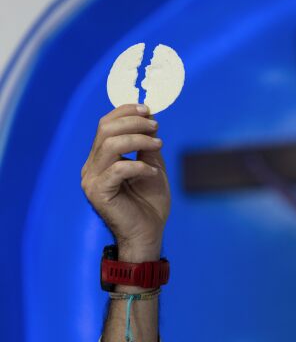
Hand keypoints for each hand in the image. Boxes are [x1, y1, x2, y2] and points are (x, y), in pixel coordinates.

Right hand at [81, 104, 170, 262]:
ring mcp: (92, 180)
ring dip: (138, 139)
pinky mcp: (98, 193)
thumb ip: (147, 144)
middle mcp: (92, 166)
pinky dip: (138, 165)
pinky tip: (152, 171)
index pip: (105, 124)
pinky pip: (117, 169)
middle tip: (156, 127)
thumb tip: (149, 118)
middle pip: (105, 129)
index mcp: (101, 158)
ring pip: (109, 145)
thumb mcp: (152, 165)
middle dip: (133, 122)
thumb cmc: (150, 201)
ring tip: (158, 144)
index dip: (126, 112)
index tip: (149, 110)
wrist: (149, 232)